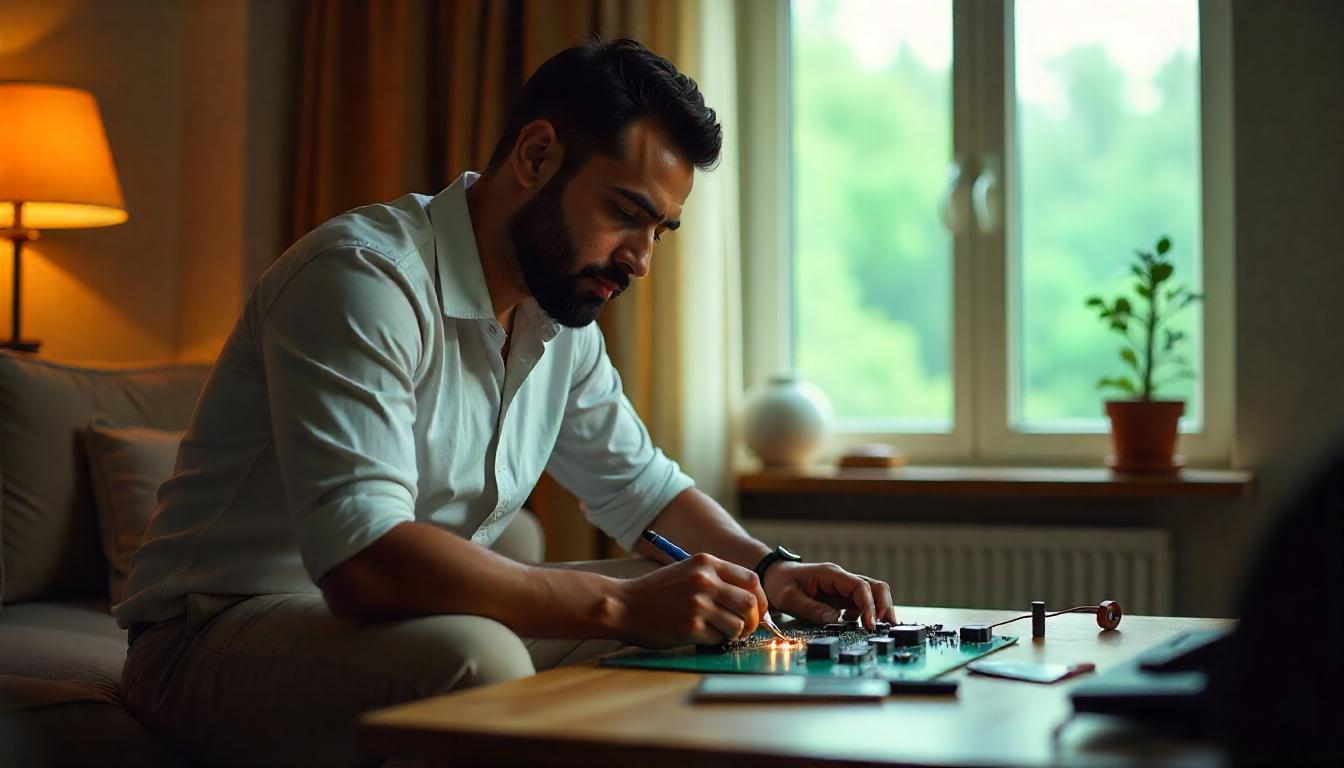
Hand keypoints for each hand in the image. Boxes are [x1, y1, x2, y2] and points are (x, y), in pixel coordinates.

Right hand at [613, 554, 767, 647]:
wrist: (623, 605)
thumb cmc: (656, 592)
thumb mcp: (687, 571)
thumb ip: (716, 579)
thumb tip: (752, 601)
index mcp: (706, 563)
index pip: (751, 579)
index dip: (760, 598)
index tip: (757, 610)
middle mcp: (704, 581)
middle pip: (750, 603)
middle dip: (753, 620)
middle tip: (746, 628)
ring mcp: (698, 604)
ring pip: (738, 625)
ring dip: (734, 634)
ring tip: (721, 633)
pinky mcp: (690, 627)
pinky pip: (718, 639)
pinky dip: (715, 642)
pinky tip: (702, 636)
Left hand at [762, 561, 895, 629]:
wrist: (773, 576)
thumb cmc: (780, 583)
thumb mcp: (789, 598)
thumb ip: (811, 609)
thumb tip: (834, 620)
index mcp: (831, 574)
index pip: (860, 586)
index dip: (869, 605)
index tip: (869, 624)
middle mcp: (841, 579)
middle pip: (875, 587)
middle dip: (884, 607)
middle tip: (887, 628)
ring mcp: (843, 588)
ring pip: (872, 595)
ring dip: (878, 611)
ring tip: (879, 630)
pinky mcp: (841, 597)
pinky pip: (861, 604)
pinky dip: (866, 615)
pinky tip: (860, 628)